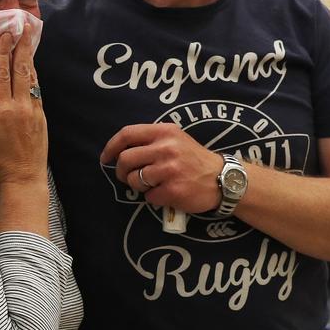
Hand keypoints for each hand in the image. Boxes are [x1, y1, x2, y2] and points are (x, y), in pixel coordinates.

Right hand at [0, 23, 47, 186]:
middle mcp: (20, 106)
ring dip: (30, 57)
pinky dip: (34, 75)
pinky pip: (37, 90)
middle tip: (25, 27)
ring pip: (32, 78)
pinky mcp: (41, 115)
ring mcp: (34, 110)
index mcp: (2, 109)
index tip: (6, 35)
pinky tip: (31, 67)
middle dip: (23, 46)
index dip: (3, 52)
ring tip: (30, 40)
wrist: (24, 176)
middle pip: (22, 69)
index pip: (2, 73)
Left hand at [100, 122, 224, 213]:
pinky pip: (149, 197)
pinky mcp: (174, 190)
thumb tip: (119, 150)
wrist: (223, 179)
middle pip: (126, 159)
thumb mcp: (175, 139)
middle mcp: (166, 148)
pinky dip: (153, 198)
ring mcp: (170, 170)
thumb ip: (151, 140)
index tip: (106, 158)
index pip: (127, 134)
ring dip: (138, 186)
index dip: (111, 147)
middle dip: (122, 172)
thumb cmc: (194, 159)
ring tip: (152, 184)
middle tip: (128, 177)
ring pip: (135, 179)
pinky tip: (166, 193)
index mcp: (164, 132)